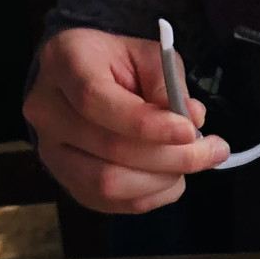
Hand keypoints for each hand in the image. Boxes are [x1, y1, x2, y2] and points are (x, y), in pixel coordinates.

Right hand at [24, 25, 227, 212]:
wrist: (83, 80)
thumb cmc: (117, 65)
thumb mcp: (147, 55)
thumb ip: (169, 84)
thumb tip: (193, 118)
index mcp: (63, 62)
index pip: (96, 100)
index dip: (147, 124)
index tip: (191, 131)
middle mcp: (46, 109)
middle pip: (108, 149)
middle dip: (170, 157)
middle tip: (212, 152)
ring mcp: (51, 151)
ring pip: (107, 184)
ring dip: (161, 181)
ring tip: (192, 164)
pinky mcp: (66, 182)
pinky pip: (110, 203)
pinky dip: (150, 196)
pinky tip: (170, 178)